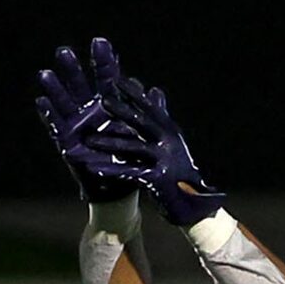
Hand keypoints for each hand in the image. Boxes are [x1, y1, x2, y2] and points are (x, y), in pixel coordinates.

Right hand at [36, 39, 136, 202]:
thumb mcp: (143, 134)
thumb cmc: (131, 156)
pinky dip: (48, 114)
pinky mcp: (66, 141)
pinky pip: (55, 126)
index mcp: (110, 103)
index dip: (103, 61)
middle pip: (79, 84)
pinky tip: (41, 101)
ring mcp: (76, 124)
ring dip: (55, 88)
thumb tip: (155, 92)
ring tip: (46, 74)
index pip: (105, 77)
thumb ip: (148, 113)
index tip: (100, 42)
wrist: (121, 185)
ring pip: (63, 101)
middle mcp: (90, 109)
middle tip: (64, 51)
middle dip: (72, 69)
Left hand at [86, 81, 225, 226]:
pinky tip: (95, 169)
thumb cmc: (178, 171)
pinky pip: (130, 173)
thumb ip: (160, 117)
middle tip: (103, 100)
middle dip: (122, 111)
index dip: (134, 93)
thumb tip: (154, 89)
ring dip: (109, 143)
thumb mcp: (171, 140)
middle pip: (142, 122)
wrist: (194, 204)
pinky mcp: (157, 179)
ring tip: (89, 141)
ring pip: (133, 147)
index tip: (118, 79)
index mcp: (170, 130)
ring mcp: (164, 160)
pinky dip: (112, 171)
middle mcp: (169, 141)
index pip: (150, 107)